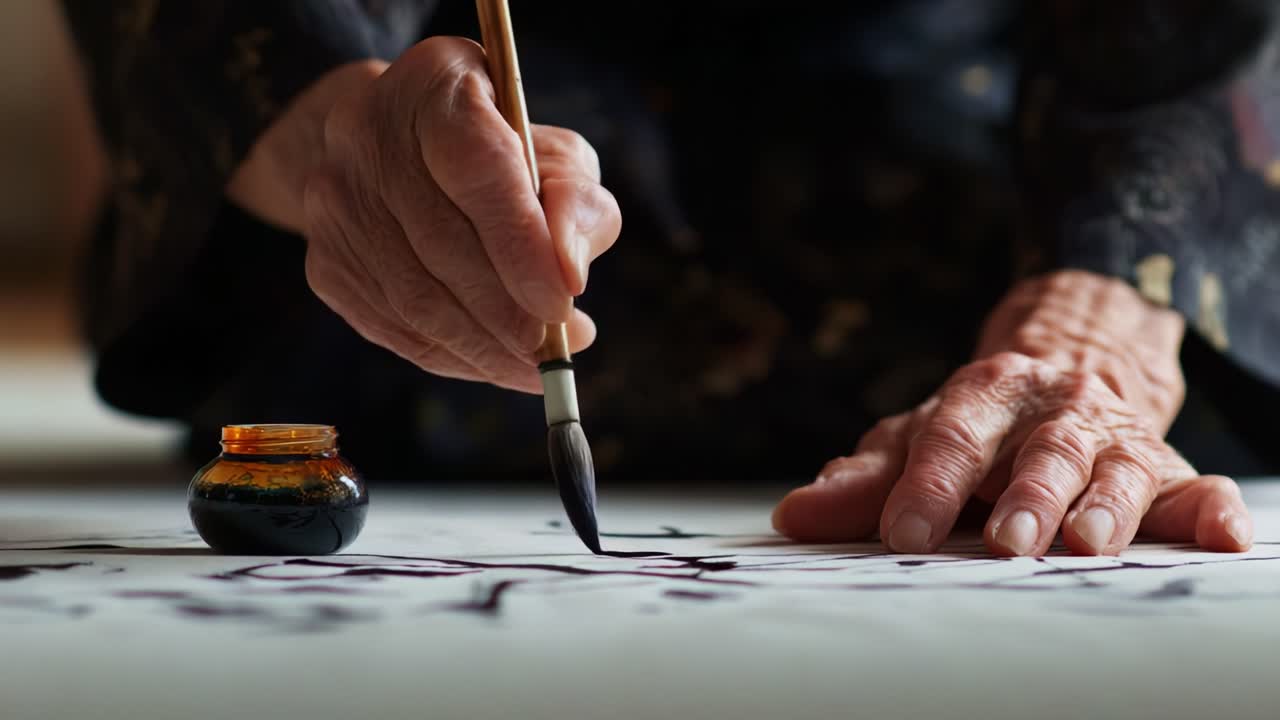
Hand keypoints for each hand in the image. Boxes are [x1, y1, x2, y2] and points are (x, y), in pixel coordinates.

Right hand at [227, 38, 620, 392]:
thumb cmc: (499, 155)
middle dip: (509, 312)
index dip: (520, 244)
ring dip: (484, 347)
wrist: (399, 155)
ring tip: (539, 366)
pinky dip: (452, 357)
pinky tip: (495, 364)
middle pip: (442, 243)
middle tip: (561, 348)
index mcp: (433, 85)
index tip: (562, 303)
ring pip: (414, 298)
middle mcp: (366, 134)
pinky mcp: (324, 261)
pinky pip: (392, 328)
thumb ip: (576, 203)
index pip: (476, 168)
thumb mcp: (555, 157)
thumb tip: (568, 273)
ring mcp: (333, 200)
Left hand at [772, 271, 1253, 555]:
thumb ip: (863, 483)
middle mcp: (1048, 413)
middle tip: (1006, 541)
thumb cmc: (982, 422)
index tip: (901, 531)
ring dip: (1102, 505)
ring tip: (1088, 544)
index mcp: (981, 398)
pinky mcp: (1165, 467)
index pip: (950, 439)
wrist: (1076, 355)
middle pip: (1038, 451)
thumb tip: (793, 518)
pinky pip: (1197, 486)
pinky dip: (1213, 510)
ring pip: (1110, 467)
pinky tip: (1225, 536)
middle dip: (1024, 495)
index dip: (926, 485)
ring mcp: (1110, 438)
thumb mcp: (920, 438)